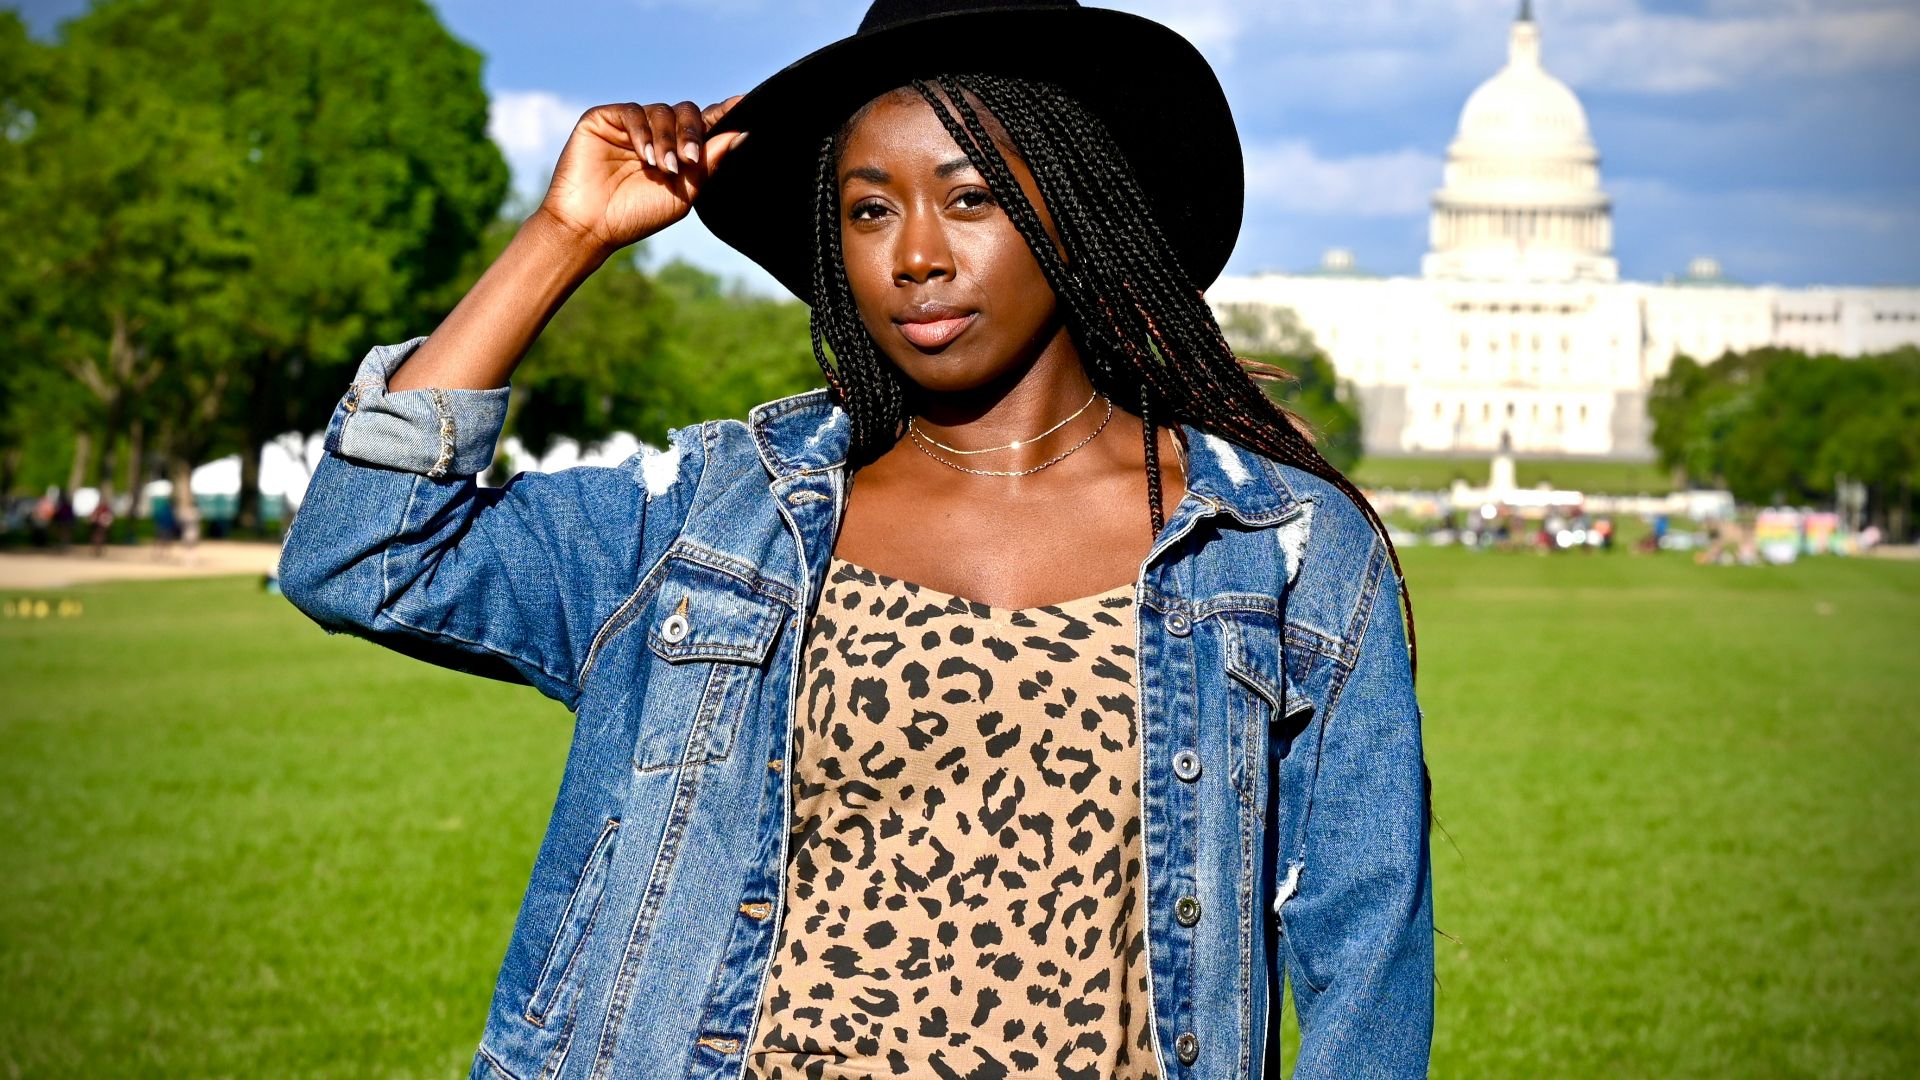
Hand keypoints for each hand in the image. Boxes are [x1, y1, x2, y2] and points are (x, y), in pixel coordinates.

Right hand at [535, 96, 747, 258]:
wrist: (591, 226)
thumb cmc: (636, 215)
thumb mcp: (684, 193)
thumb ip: (710, 164)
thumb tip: (742, 135)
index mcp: (677, 150)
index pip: (705, 124)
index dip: (724, 112)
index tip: (745, 102)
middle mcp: (656, 133)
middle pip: (686, 112)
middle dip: (691, 134)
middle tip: (689, 160)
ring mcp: (630, 125)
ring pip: (661, 112)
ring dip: (667, 140)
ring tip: (663, 168)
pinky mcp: (604, 119)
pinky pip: (633, 112)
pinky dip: (643, 132)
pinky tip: (645, 156)